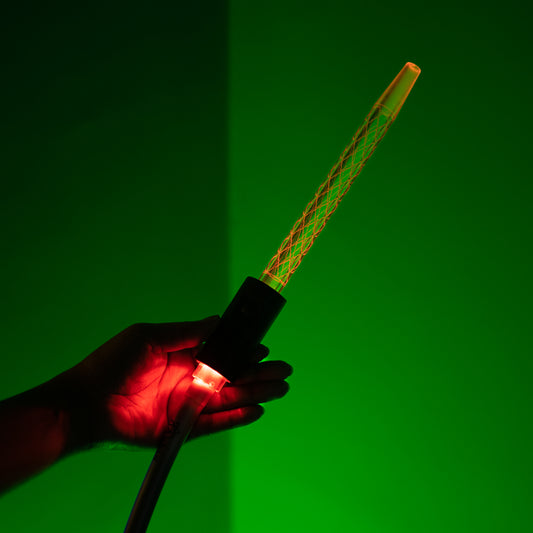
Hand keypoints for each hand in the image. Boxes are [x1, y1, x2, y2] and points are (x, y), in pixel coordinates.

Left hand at [73, 317, 291, 447]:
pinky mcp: (180, 429)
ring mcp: (186, 406)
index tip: (264, 347)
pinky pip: (214, 424)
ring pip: (229, 400)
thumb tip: (218, 321)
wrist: (84, 403)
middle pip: (231, 378)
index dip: (243, 351)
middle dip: (258, 374)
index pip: (221, 354)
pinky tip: (257, 410)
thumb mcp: (150, 336)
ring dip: (256, 394)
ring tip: (281, 388)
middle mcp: (188, 381)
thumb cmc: (112, 363)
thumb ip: (186, 331)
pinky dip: (236, 418)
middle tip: (284, 371)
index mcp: (182, 357)